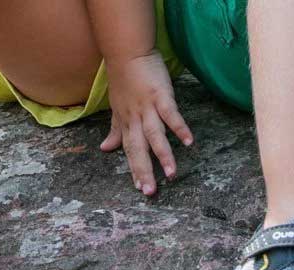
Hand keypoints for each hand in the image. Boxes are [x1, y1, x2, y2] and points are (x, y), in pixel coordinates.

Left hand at [99, 52, 192, 195]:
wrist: (127, 52)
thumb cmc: (123, 79)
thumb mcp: (117, 108)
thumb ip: (115, 130)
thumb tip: (105, 149)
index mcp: (126, 123)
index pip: (130, 151)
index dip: (135, 169)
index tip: (141, 189)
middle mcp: (135, 118)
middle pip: (139, 149)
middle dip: (144, 171)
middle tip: (150, 192)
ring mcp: (147, 107)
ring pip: (154, 135)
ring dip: (163, 155)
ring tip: (171, 174)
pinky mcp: (160, 95)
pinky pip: (170, 114)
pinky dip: (179, 127)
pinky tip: (189, 142)